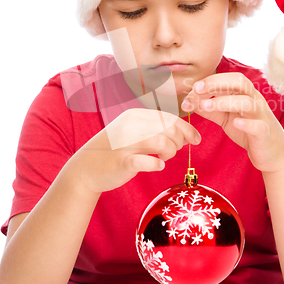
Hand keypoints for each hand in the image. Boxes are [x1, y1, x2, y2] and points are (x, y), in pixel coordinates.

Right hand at [69, 108, 200, 193]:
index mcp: (135, 116)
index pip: (169, 118)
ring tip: (164, 158)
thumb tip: (184, 133)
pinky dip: (156, 165)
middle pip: (169, 128)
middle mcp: (131, 126)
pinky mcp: (122, 162)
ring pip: (162, 142)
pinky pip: (147, 162)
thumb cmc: (115, 151)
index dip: (187, 129)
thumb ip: (154, 128)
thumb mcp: (133, 131)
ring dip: (170, 152)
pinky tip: (156, 166)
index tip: (196, 139)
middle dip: (179, 141)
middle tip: (174, 151)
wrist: (86, 168)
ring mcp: (125, 143)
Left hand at [181, 73, 283, 172]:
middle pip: (240, 83)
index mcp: (245, 95)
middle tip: (196, 90)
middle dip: (217, 83)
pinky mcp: (264, 134)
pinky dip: (247, 123)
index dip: (210, 80)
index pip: (229, 79)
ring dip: (225, 102)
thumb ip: (210, 110)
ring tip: (205, 107)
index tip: (192, 87)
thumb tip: (190, 102)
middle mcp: (255, 101)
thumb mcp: (226, 118)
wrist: (272, 154)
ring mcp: (261, 116)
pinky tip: (235, 123)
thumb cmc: (249, 132)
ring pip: (247, 102)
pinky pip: (258, 126)